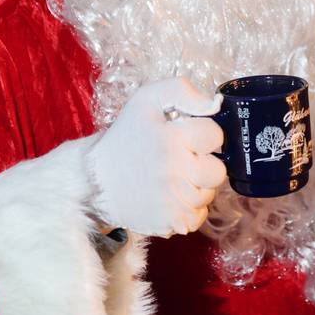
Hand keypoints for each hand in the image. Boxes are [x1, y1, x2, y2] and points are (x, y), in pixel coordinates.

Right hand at [86, 78, 226, 237]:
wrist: (95, 180)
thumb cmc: (125, 137)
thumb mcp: (147, 99)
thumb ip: (183, 91)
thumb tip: (214, 104)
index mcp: (171, 138)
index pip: (215, 136)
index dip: (203, 134)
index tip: (185, 137)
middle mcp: (175, 171)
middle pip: (218, 170)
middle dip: (203, 163)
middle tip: (182, 160)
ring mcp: (173, 200)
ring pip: (209, 194)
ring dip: (196, 186)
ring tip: (173, 177)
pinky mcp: (170, 223)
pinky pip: (198, 216)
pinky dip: (189, 208)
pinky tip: (171, 196)